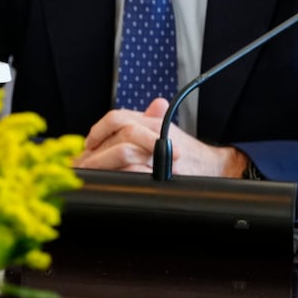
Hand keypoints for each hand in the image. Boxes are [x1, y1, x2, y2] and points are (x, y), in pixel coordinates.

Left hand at [75, 98, 246, 176]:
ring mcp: (158, 152)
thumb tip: (127, 116)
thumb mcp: (164, 128)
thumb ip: (147, 119)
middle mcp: (154, 132)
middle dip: (97, 152)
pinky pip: (135, 172)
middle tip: (85, 163)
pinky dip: (120, 176)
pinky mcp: (161, 171)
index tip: (89, 143)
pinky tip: (110, 182)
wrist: (213, 167)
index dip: (99, 130)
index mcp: (149, 121)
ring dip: (105, 165)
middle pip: (117, 136)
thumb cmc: (185, 151)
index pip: (116, 118)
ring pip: (124, 154)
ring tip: (93, 173)